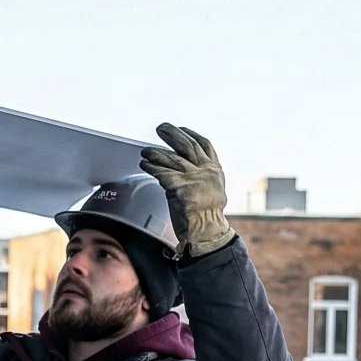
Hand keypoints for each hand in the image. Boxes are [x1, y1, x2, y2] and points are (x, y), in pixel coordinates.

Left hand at [140, 124, 232, 259]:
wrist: (207, 233)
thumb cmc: (205, 218)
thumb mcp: (209, 192)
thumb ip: (198, 178)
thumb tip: (180, 169)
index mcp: (215, 171)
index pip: (205, 145)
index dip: (192, 135)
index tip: (182, 128)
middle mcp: (207, 171)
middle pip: (188, 146)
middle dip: (173, 135)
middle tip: (161, 128)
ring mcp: (195, 179)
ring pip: (172, 159)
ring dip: (156, 153)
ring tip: (145, 151)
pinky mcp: (182, 188)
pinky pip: (163, 173)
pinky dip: (152, 167)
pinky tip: (145, 165)